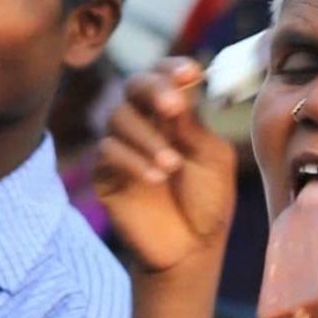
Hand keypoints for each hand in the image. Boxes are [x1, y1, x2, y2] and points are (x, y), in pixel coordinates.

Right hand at [94, 57, 237, 272]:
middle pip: (134, 85)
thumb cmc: (208, 202)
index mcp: (175, 113)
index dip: (172, 68)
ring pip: (119, 117)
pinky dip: (133, 160)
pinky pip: (108, 151)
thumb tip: (177, 93)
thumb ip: (194, 126)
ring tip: (172, 165)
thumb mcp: (213, 159)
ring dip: (148, 137)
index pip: (165, 76)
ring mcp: (123, 146)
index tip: (191, 73)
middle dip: (153, 89)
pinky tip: (156, 179)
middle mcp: (146, 122)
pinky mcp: (105, 172)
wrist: (192, 248)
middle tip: (173, 107)